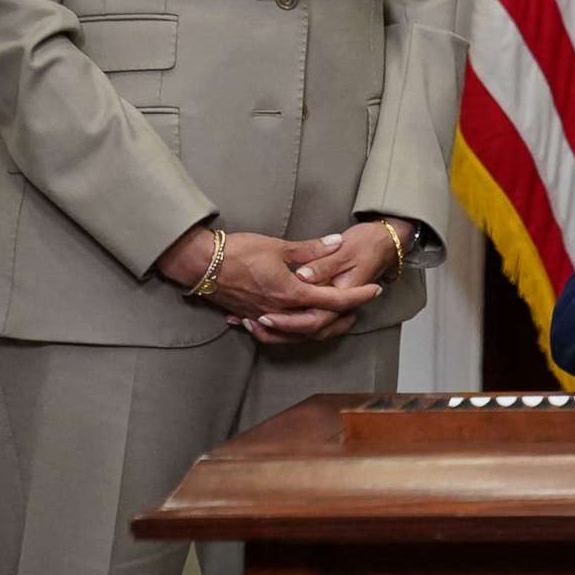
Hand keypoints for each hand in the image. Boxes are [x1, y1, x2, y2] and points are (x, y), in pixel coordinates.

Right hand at [236, 218, 415, 342]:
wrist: (199, 264)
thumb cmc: (237, 252)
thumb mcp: (278, 246)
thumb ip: (310, 249)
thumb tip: (336, 242)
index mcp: (290, 293)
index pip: (333, 299)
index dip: (357, 296)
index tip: (374, 290)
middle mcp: (279, 310)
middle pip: (319, 323)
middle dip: (342, 317)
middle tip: (359, 307)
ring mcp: (263, 316)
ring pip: (297, 332)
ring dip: (318, 326)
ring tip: (333, 316)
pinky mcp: (248, 316)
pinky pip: (274, 332)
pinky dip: (289, 330)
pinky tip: (294, 323)